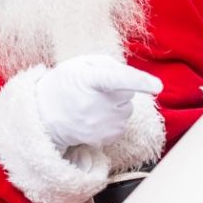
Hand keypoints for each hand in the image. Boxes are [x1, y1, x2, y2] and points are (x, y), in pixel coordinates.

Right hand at [35, 55, 162, 150]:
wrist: (45, 117)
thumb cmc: (64, 85)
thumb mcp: (79, 64)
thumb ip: (107, 64)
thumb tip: (130, 76)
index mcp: (89, 80)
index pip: (117, 79)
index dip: (139, 81)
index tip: (157, 86)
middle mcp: (96, 104)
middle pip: (127, 94)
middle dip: (118, 91)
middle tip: (95, 90)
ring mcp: (101, 124)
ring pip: (127, 110)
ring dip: (116, 106)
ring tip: (92, 104)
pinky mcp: (105, 138)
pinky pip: (122, 124)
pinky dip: (113, 120)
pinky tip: (95, 117)